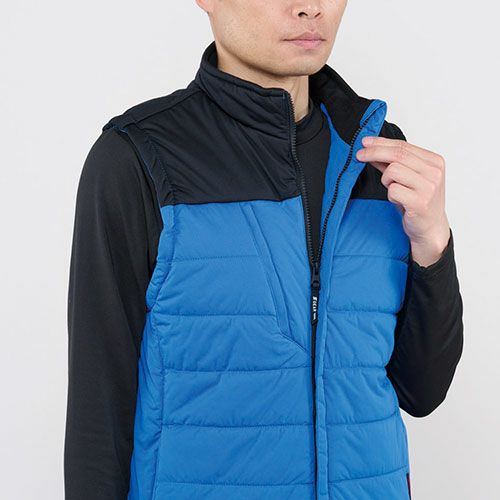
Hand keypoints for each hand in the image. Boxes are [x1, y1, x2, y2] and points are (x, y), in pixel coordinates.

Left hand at [356, 136, 450, 266]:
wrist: (429, 227)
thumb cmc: (417, 201)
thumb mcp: (407, 177)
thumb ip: (391, 163)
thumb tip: (370, 149)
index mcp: (434, 161)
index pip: (403, 146)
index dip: (381, 143)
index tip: (365, 142)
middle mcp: (434, 172)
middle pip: (397, 155)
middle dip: (374, 152)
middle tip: (359, 155)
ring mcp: (429, 187)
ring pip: (393, 171)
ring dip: (386, 180)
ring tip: (394, 190)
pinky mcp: (420, 202)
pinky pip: (393, 190)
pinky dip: (391, 195)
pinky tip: (399, 201)